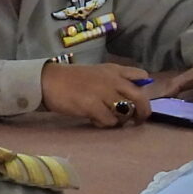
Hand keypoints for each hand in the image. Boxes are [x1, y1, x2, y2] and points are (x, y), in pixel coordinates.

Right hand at [38, 60, 152, 127]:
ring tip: (109, 119)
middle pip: (140, 98)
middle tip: (137, 120)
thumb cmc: (72, 80)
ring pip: (126, 112)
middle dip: (143, 112)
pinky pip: (109, 121)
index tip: (138, 100)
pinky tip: (95, 120)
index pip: (141, 76)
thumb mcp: (97, 74)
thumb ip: (114, 81)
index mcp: (114, 70)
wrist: (49, 81)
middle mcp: (113, 80)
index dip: (144, 90)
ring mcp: (103, 93)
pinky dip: (105, 124)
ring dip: (120, 120)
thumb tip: (130, 97)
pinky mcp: (93, 106)